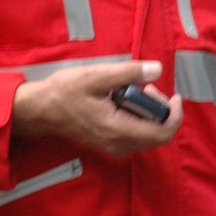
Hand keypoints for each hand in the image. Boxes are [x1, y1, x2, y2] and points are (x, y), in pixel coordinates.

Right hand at [12, 59, 182, 157]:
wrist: (40, 109)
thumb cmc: (65, 92)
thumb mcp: (97, 76)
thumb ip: (129, 73)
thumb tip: (157, 69)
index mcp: (117, 129)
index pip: (162, 132)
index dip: (175, 115)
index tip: (174, 96)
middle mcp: (118, 144)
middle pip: (158, 135)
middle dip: (161, 111)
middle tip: (149, 88)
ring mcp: (113, 146)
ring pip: (147, 136)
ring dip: (150, 114)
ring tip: (138, 92)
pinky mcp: (108, 143)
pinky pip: (135, 136)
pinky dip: (139, 119)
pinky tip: (127, 101)